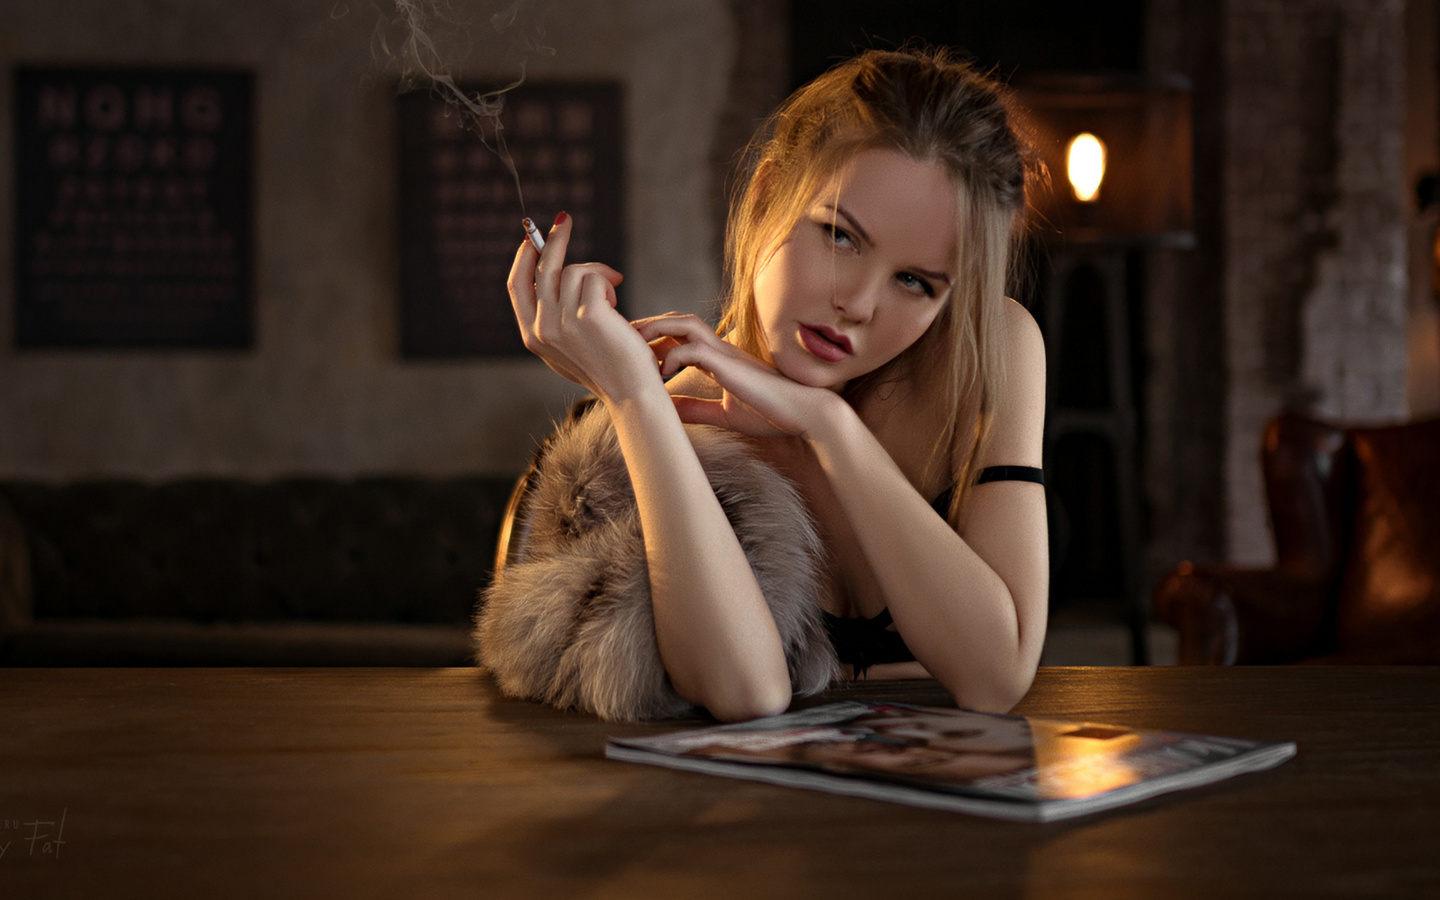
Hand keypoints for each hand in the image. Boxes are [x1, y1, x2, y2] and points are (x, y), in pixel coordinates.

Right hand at [507, 214, 658, 399]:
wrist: (630, 391)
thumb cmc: (605, 366)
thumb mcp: (567, 344)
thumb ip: (552, 315)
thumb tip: (548, 271)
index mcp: (531, 335)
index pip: (516, 285)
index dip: (523, 257)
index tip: (532, 237)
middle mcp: (541, 328)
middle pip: (542, 267)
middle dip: (554, 238)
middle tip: (564, 219)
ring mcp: (563, 321)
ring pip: (574, 271)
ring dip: (597, 275)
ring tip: (612, 298)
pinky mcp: (589, 314)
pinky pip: (596, 278)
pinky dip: (609, 284)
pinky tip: (618, 308)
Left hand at [634, 314, 842, 438]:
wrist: (804, 414)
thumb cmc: (771, 414)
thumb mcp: (723, 413)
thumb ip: (696, 408)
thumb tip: (667, 410)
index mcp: (719, 358)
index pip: (680, 336)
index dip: (655, 339)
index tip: (633, 354)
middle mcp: (720, 349)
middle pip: (677, 321)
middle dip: (647, 327)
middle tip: (622, 342)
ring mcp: (725, 353)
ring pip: (683, 324)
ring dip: (655, 331)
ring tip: (635, 349)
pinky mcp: (729, 364)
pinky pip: (693, 350)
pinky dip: (672, 359)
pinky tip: (663, 376)